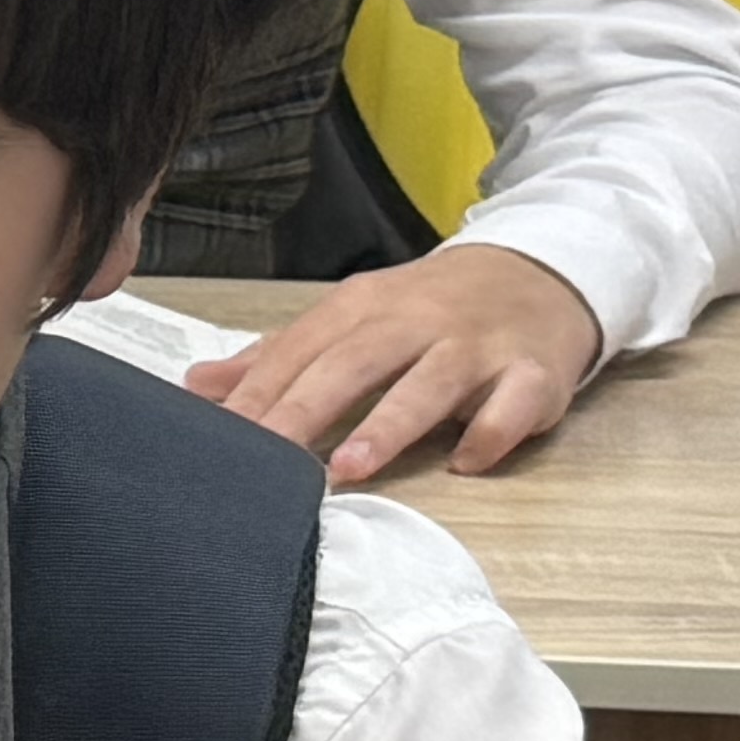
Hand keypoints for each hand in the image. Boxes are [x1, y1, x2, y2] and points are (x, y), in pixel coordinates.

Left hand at [180, 243, 603, 478]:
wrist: (540, 273)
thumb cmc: (429, 310)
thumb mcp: (353, 319)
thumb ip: (279, 356)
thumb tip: (199, 386)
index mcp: (364, 307)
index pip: (301, 349)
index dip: (258, 393)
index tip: (218, 437)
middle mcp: (418, 321)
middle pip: (355, 363)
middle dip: (307, 409)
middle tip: (267, 456)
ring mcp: (478, 346)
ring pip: (430, 383)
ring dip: (389, 425)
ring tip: (348, 467)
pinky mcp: (533, 371)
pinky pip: (514, 403)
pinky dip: (492, 433)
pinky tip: (465, 463)